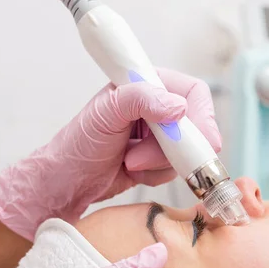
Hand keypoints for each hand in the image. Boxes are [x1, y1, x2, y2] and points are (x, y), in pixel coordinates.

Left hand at [0, 68, 221, 240]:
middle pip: (194, 127)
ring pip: (187, 151)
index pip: (193, 93)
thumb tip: (177, 107)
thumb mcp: (105, 114)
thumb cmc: (78, 145)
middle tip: (140, 158)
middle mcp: (158, 107)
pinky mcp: (159, 159)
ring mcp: (160, 135)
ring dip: (159, 163)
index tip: (198, 141)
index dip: (201, 116)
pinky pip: (176, 169)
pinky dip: (156, 175)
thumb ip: (139, 100)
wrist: (67, 182)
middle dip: (169, 148)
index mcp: (147, 85)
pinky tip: (132, 170)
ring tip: (129, 161)